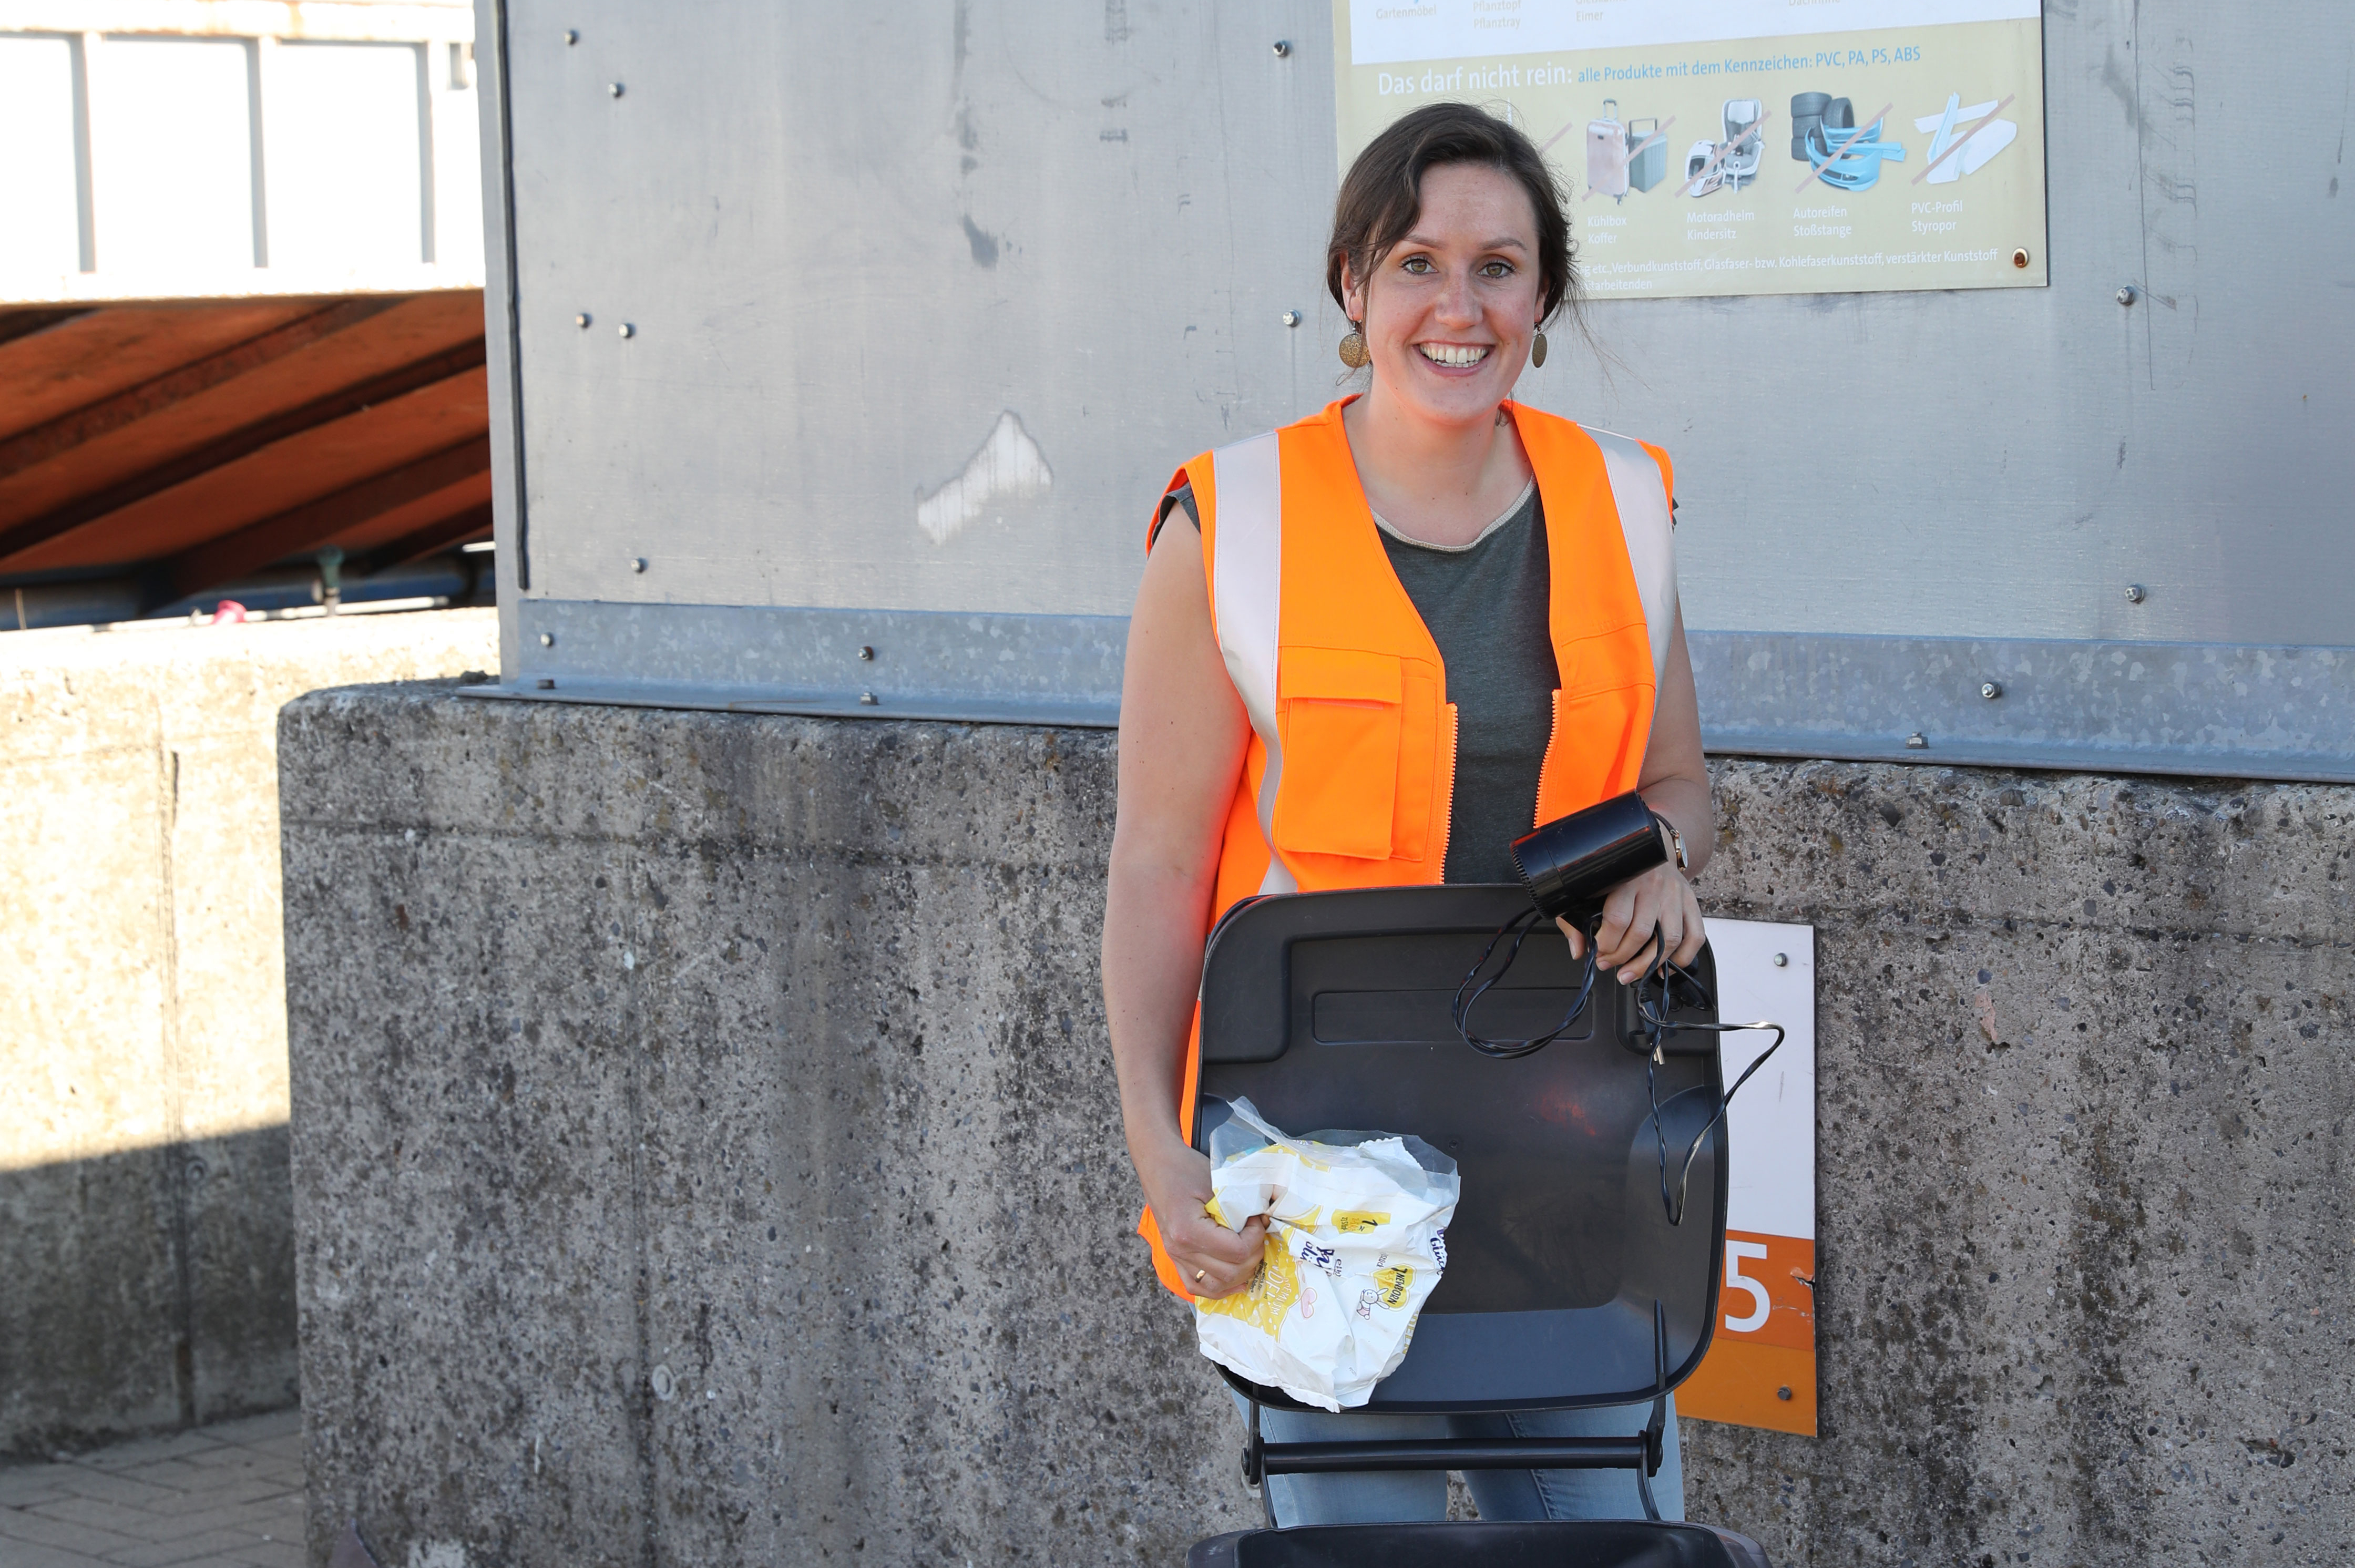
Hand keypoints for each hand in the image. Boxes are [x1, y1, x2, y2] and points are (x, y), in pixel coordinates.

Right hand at [1132, 1133, 1268, 1298]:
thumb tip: (1265, 1221)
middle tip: (1256, 1232)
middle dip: (1253, 1255)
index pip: (1236, 1251)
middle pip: (1230, 1273)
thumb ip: (1241, 1206)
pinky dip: (1219, 1287)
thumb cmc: (1185, 1167)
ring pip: (1216, 1286)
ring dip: (1240, 1273)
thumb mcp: (1217, 1182)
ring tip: (1248, 1251)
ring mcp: (1175, 1256)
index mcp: (1189, 1231)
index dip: (1255, 1238)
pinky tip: (1236, 1279)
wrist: (1157, 1164)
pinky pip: (1197, 1286)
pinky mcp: (1175, 1257)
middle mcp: (1180, 1250)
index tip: (1257, 1219)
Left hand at [1558, 861, 1704, 982]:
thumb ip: (1576, 918)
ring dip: (1649, 965)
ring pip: (1669, 940)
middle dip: (1622, 957)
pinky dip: (1682, 959)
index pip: (1618, 919)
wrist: (1652, 847)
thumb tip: (1578, 950)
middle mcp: (1653, 887)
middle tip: (1609, 964)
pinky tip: (1664, 969)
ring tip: (1631, 974)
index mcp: (1625, 879)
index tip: (1599, 952)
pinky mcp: (1691, 903)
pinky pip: (1695, 937)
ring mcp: (1675, 896)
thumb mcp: (1590, 888)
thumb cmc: (1619, 872)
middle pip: (1641, 933)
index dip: (1607, 944)